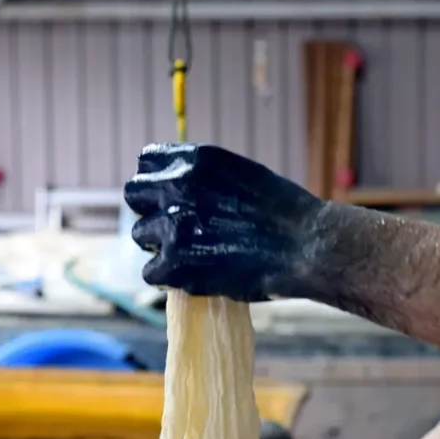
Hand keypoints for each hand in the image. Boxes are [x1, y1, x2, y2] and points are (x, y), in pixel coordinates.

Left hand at [123, 143, 323, 301]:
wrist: (306, 244)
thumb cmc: (284, 211)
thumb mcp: (241, 173)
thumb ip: (204, 178)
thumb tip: (179, 188)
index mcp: (194, 160)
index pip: (147, 162)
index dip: (157, 181)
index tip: (169, 196)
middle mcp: (177, 187)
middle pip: (134, 194)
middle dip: (151, 209)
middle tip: (175, 227)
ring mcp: (172, 226)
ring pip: (140, 235)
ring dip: (160, 245)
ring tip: (192, 254)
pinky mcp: (175, 264)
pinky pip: (150, 272)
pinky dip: (169, 277)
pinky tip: (192, 276)